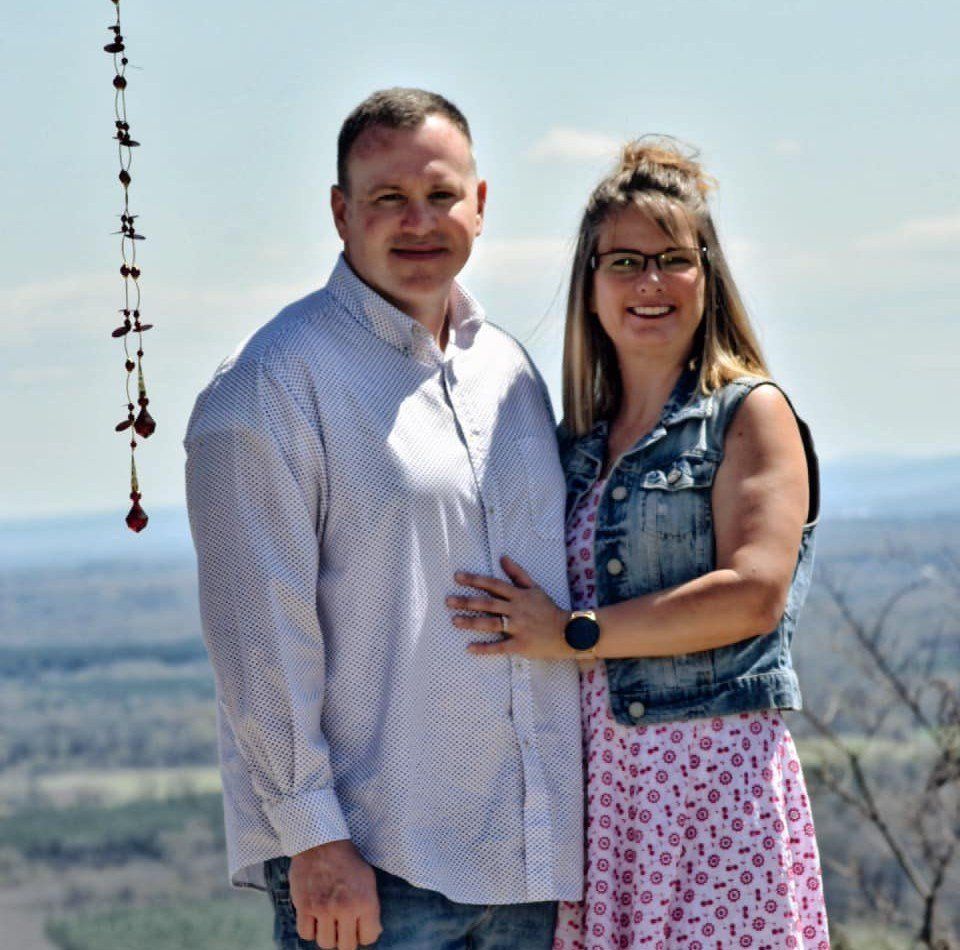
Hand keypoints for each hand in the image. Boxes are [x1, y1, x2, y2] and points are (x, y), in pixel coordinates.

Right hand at [289, 840, 381, 949]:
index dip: (364, 934)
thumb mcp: (368, 879)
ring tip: (329, 923)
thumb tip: (372, 931)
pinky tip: (314, 918)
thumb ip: (370, 907)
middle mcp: (345, 909)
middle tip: (343, 928)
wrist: (322, 842)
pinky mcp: (305, 907)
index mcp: (365, 901)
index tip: (359, 927)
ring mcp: (323, 909)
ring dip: (328, 936)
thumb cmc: (347, 860)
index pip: (369, 938)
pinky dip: (310, 930)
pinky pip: (306, 934)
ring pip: (325, 944)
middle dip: (346, 939)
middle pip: (346, 946)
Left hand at [447, 555, 570, 658]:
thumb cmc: (548, 609)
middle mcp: (516, 609)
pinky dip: (484, 648)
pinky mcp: (520, 645)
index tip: (458, 577)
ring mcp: (518, 628)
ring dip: (471, 622)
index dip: (475, 580)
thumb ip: (517, 573)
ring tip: (454, 621)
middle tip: (448, 600)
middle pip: (488, 604)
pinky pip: (499, 647)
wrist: (568, 632)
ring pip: (491, 624)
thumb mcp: (535, 588)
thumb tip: (502, 557)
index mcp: (519, 595)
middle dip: (467, 601)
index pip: (493, 584)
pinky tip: (469, 648)